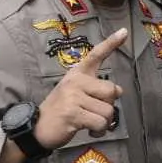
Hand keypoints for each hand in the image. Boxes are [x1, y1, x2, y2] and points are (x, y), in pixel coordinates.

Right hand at [35, 29, 126, 149]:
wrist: (37, 127)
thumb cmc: (62, 109)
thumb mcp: (77, 93)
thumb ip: (97, 89)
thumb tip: (119, 90)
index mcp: (77, 73)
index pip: (96, 55)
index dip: (111, 43)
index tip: (124, 31)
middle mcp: (75, 81)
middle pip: (112, 90)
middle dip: (109, 105)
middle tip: (95, 111)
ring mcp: (73, 96)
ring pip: (108, 110)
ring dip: (104, 122)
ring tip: (90, 123)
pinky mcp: (72, 113)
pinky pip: (100, 123)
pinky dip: (99, 131)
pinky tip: (89, 131)